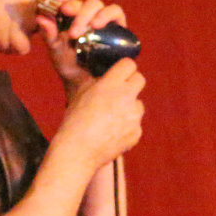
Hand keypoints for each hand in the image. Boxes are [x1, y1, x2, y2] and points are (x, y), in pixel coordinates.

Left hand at [36, 0, 127, 93]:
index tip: (55, 0)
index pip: (66, 0)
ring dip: (88, 12)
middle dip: (74, 7)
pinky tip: (97, 25)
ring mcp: (102, 18)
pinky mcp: (117, 26)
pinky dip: (106, 15)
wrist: (86, 83)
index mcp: (69, 17)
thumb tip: (40, 17)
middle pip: (80, 1)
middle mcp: (86, 15)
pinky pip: (115, 12)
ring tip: (82, 27)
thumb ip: (48, 34)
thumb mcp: (55, 50)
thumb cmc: (68, 64)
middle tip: (66, 14)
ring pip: (97, 4)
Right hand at [51, 56, 144, 172]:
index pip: (129, 64)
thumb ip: (97, 82)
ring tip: (110, 118)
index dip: (123, 68)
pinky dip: (127, 127)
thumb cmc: (75, 121)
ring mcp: (134, 116)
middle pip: (140, 79)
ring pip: (138, 104)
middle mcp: (126, 97)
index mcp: (110, 84)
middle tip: (119, 92)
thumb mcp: (81, 93)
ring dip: (129, 108)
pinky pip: (136, 124)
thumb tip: (106, 76)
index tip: (119, 74)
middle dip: (131, 83)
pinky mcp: (137, 132)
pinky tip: (112, 132)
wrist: (78, 150)